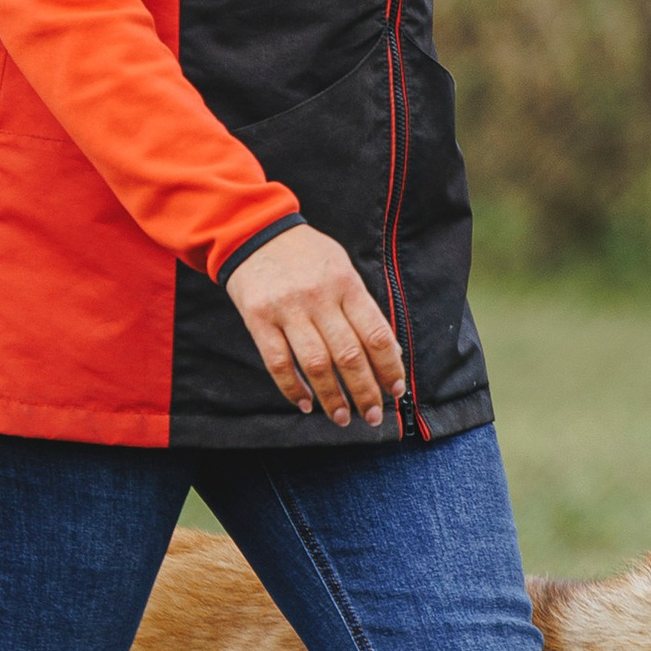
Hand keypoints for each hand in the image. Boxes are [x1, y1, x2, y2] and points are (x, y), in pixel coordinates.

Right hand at [225, 224, 404, 428]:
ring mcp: (287, 309)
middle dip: (365, 392)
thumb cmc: (306, 255)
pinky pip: (278, 362)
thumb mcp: (342, 269)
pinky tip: (305, 403)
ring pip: (316, 364)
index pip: (376, 334)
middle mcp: (319, 298)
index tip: (395, 390)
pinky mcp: (258, 319)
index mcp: (346, 284)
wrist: (254, 232)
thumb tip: (389, 352)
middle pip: (349, 355)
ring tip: (342, 418)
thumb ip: (362, 308)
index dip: (389, 367)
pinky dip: (292, 388)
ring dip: (332, 397)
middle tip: (373, 416)